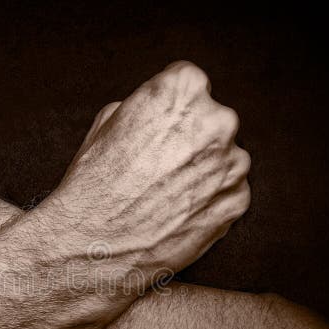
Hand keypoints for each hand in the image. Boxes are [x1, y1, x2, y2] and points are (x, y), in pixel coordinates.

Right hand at [49, 61, 250, 277]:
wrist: (92, 245)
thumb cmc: (93, 184)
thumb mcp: (106, 122)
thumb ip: (146, 106)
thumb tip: (163, 112)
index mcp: (182, 90)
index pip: (189, 83)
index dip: (168, 107)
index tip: (154, 128)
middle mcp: (216, 121)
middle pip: (212, 119)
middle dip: (191, 137)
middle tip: (157, 164)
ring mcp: (232, 164)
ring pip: (224, 157)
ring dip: (201, 170)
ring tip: (162, 192)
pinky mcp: (236, 202)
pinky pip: (228, 191)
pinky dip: (208, 200)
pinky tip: (175, 210)